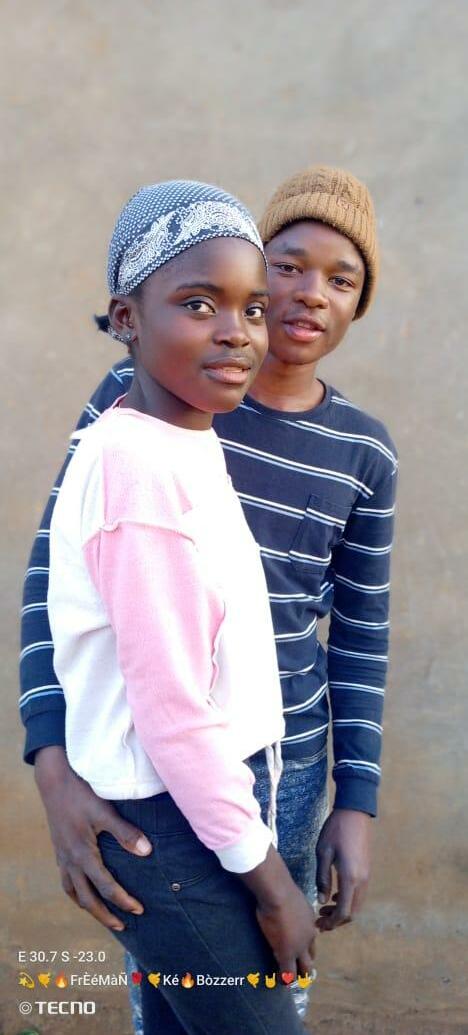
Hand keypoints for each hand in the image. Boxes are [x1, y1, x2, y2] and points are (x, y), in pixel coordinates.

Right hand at [34, 747, 151, 929]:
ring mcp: (62, 857)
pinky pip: (66, 881)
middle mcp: (71, 861)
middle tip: (122, 926)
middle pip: (88, 899)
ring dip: (89, 907)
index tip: (139, 910)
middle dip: (105, 915)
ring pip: (73, 893)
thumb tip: (147, 852)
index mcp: (84, 854)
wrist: (54, 782)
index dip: (123, 901)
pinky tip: (83, 891)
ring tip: (102, 915)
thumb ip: (125, 833)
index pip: (107, 887)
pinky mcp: (59, 851)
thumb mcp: (105, 811)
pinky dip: (75, 893)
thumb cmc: (81, 794)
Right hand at [240, 845, 315, 978]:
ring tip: (289, 980)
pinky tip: (278, 981)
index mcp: (310, 923)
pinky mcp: (286, 953)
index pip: (311, 942)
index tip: (299, 953)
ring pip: (303, 969)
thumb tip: (281, 898)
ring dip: (297, 975)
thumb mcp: (293, 897)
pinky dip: (284, 979)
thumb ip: (291, 905)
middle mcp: (308, 937)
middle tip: (298, 972)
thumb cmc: (282, 890)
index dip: (305, 949)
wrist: (278, 894)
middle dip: (305, 966)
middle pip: (310, 958)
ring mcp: (299, 947)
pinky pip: (287, 973)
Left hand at [315, 809, 370, 931]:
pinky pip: (359, 894)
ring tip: (324, 909)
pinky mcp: (367, 871)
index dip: (332, 923)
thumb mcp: (323, 853)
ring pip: (357, 904)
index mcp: (350, 878)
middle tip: (320, 920)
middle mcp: (362, 881)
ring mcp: (367, 876)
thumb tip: (321, 901)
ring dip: (343, 911)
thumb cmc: (335, 831)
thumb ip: (322, 879)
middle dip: (337, 921)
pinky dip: (348, 900)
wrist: (354, 813)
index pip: (344, 912)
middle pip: (353, 913)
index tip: (319, 926)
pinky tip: (335, 895)